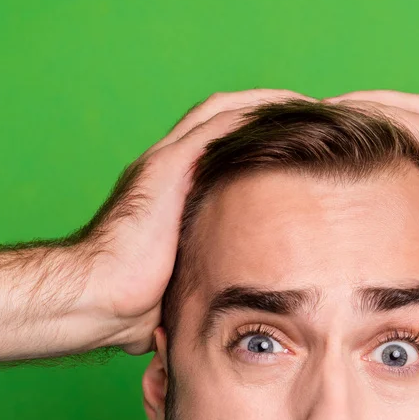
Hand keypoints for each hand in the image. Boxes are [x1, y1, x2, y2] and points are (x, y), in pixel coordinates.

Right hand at [72, 89, 309, 353]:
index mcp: (173, 195)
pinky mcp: (168, 165)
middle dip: (276, 117)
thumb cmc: (129, 309)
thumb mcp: (183, 290)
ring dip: (273, 106)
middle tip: (323, 118)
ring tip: (317, 105)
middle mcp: (169, 169)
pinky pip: (220, 123)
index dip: (267, 147)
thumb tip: (231, 314)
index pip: (226, 155)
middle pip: (229, 123)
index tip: (311, 153)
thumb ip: (207, 283)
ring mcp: (166, 162)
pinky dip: (257, 111)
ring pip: (227, 113)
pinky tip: (293, 108)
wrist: (95, 300)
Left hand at [327, 91, 418, 357]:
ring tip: (324, 107)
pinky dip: (383, 115)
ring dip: (368, 106)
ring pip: (414, 114)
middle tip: (317, 117)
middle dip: (364, 113)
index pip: (416, 146)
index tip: (327, 148)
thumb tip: (395, 315)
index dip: (374, 139)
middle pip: (412, 119)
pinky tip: (348, 113)